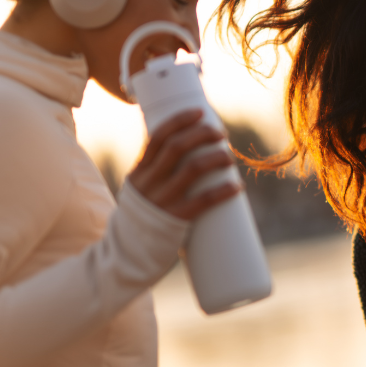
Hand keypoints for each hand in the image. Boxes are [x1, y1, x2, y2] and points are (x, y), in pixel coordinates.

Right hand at [127, 108, 242, 221]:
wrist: (128, 253)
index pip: (157, 137)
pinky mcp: (175, 220)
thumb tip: (189, 147)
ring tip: (229, 157)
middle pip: (177, 148)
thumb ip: (159, 170)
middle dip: (202, 135)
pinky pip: (202, 202)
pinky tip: (236, 186)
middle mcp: (148, 183)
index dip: (180, 121)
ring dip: (215, 158)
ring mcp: (161, 201)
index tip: (200, 112)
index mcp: (140, 171)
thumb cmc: (144, 214)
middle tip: (221, 134)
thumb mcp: (142, 188)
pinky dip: (222, 192)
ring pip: (191, 170)